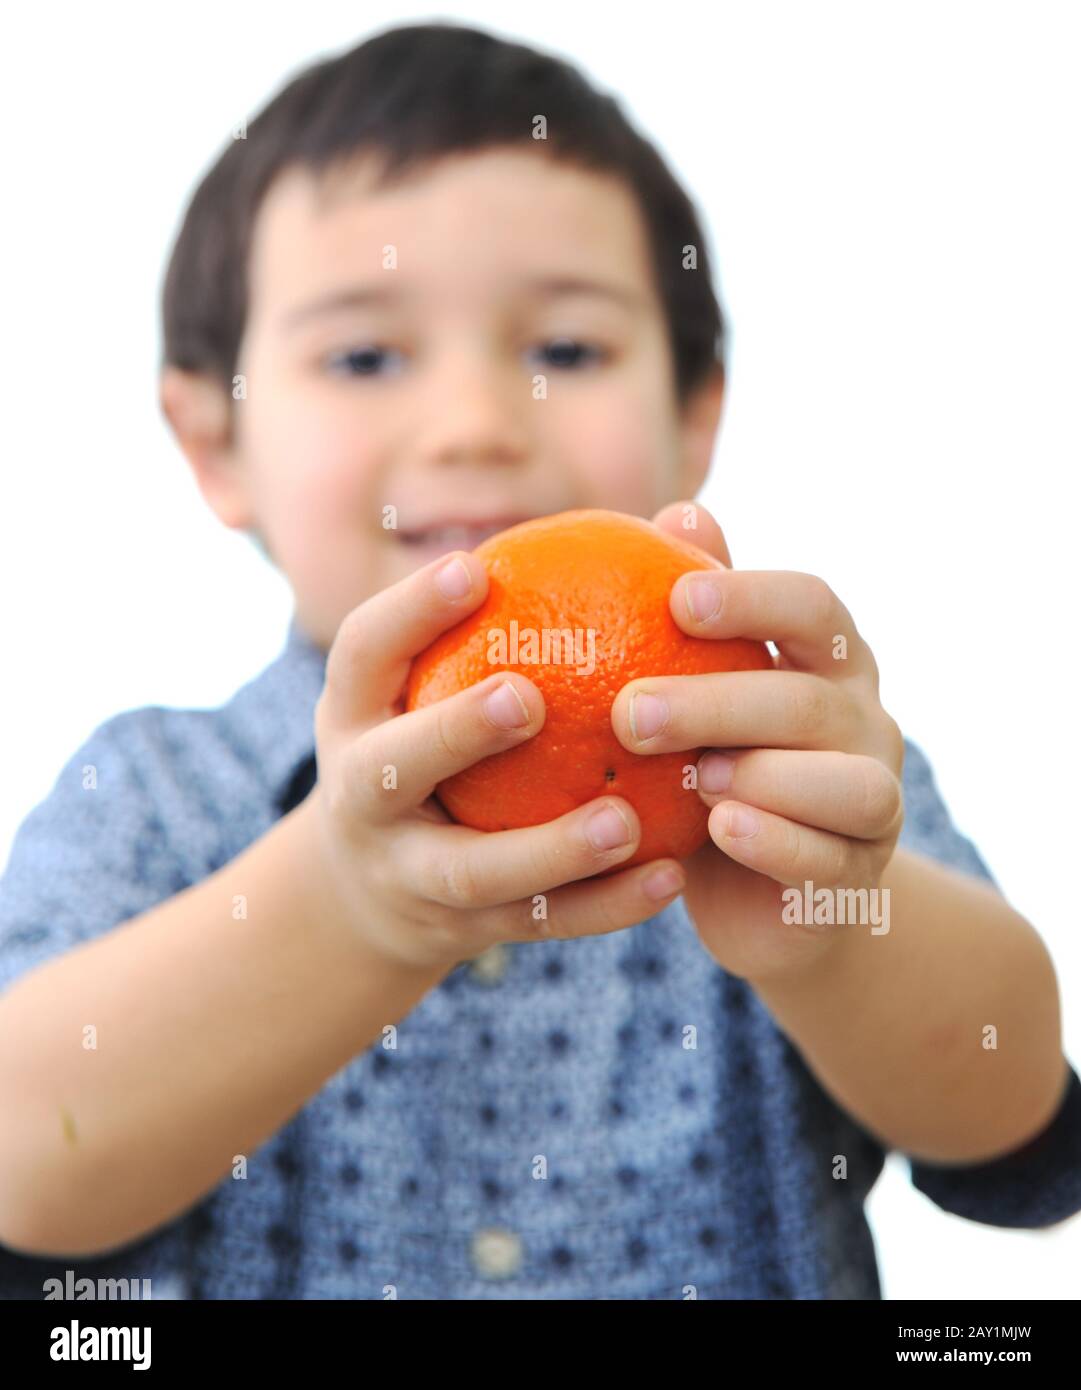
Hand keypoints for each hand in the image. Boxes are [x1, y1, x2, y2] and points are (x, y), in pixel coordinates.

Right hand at [309, 550, 687, 972]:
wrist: (373, 889)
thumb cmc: (438, 745)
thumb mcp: (440, 683)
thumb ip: (532, 612)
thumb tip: (682, 516)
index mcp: (353, 715)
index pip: (363, 653)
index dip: (409, 610)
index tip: (478, 567)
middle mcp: (361, 795)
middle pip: (391, 768)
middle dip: (453, 733)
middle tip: (529, 697)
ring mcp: (403, 873)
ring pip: (469, 871)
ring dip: (546, 849)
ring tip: (624, 820)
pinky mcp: (457, 932)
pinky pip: (535, 924)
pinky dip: (601, 907)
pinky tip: (670, 877)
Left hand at [608, 502, 904, 985]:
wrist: (765, 894)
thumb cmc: (718, 767)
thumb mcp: (702, 692)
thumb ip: (699, 617)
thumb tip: (679, 512)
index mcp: (827, 661)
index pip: (812, 607)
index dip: (753, 598)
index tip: (677, 599)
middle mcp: (863, 720)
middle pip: (808, 699)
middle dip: (719, 703)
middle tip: (630, 713)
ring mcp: (874, 799)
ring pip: (848, 782)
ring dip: (767, 777)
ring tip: (695, 781)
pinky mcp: (860, 873)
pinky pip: (832, 858)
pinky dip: (779, 843)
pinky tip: (723, 830)